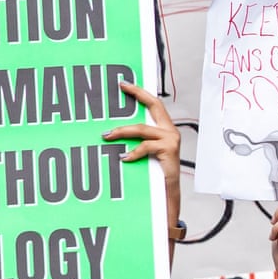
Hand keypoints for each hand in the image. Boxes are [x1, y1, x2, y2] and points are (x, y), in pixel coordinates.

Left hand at [104, 83, 181, 222]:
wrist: (167, 194)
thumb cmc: (154, 175)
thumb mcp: (144, 155)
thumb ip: (136, 142)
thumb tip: (111, 134)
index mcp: (164, 129)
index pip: (153, 104)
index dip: (140, 92)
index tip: (124, 84)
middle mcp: (169, 130)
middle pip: (153, 106)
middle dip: (137, 95)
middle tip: (120, 89)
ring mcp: (170, 140)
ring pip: (142, 129)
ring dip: (122, 131)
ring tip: (107, 135)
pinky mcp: (169, 150)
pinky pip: (146, 147)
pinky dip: (133, 152)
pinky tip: (123, 157)